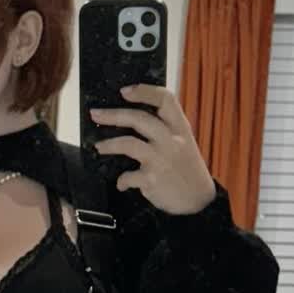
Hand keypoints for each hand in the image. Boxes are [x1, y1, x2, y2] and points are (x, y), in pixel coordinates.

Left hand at [88, 85, 217, 214]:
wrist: (198, 201)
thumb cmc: (186, 169)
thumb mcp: (184, 142)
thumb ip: (166, 130)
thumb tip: (132, 119)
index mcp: (180, 128)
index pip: (165, 99)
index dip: (144, 91)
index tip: (125, 91)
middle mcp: (171, 140)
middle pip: (139, 118)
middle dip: (113, 115)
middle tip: (95, 114)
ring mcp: (161, 159)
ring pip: (129, 143)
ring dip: (109, 144)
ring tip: (98, 147)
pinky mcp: (152, 180)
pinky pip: (128, 176)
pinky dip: (122, 181)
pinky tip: (121, 184)